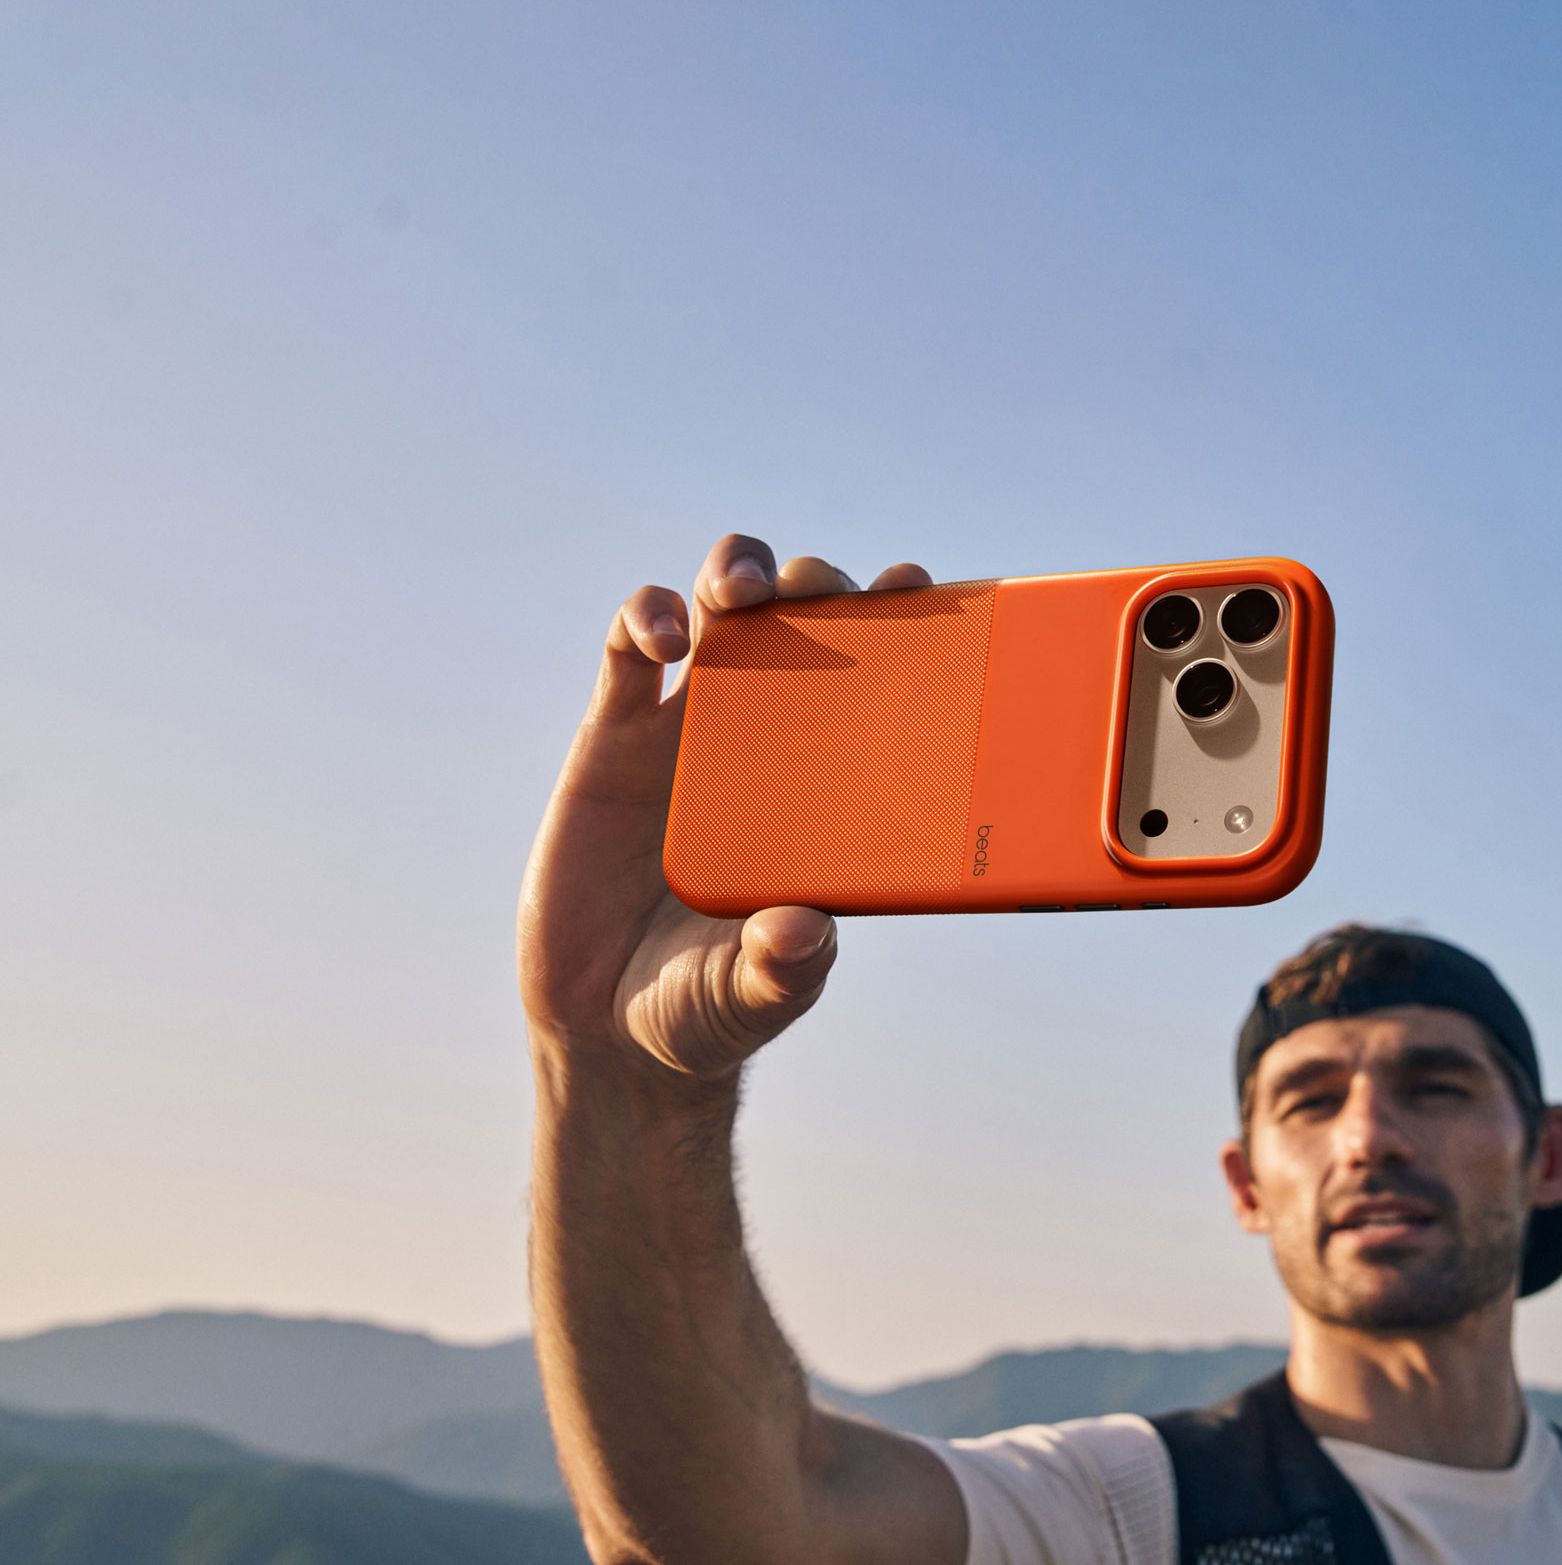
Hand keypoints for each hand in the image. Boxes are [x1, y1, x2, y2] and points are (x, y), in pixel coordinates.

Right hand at [518, 533, 931, 1081]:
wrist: (605, 1027)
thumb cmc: (706, 1007)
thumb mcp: (752, 995)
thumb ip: (782, 971)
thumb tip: (802, 933)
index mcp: (831, 786)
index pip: (883, 682)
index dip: (906, 624)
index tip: (920, 589)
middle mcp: (770, 740)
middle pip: (805, 619)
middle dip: (820, 583)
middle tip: (827, 591)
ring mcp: (692, 728)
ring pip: (721, 609)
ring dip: (738, 570)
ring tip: (741, 590)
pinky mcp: (614, 735)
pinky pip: (631, 648)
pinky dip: (648, 617)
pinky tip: (665, 640)